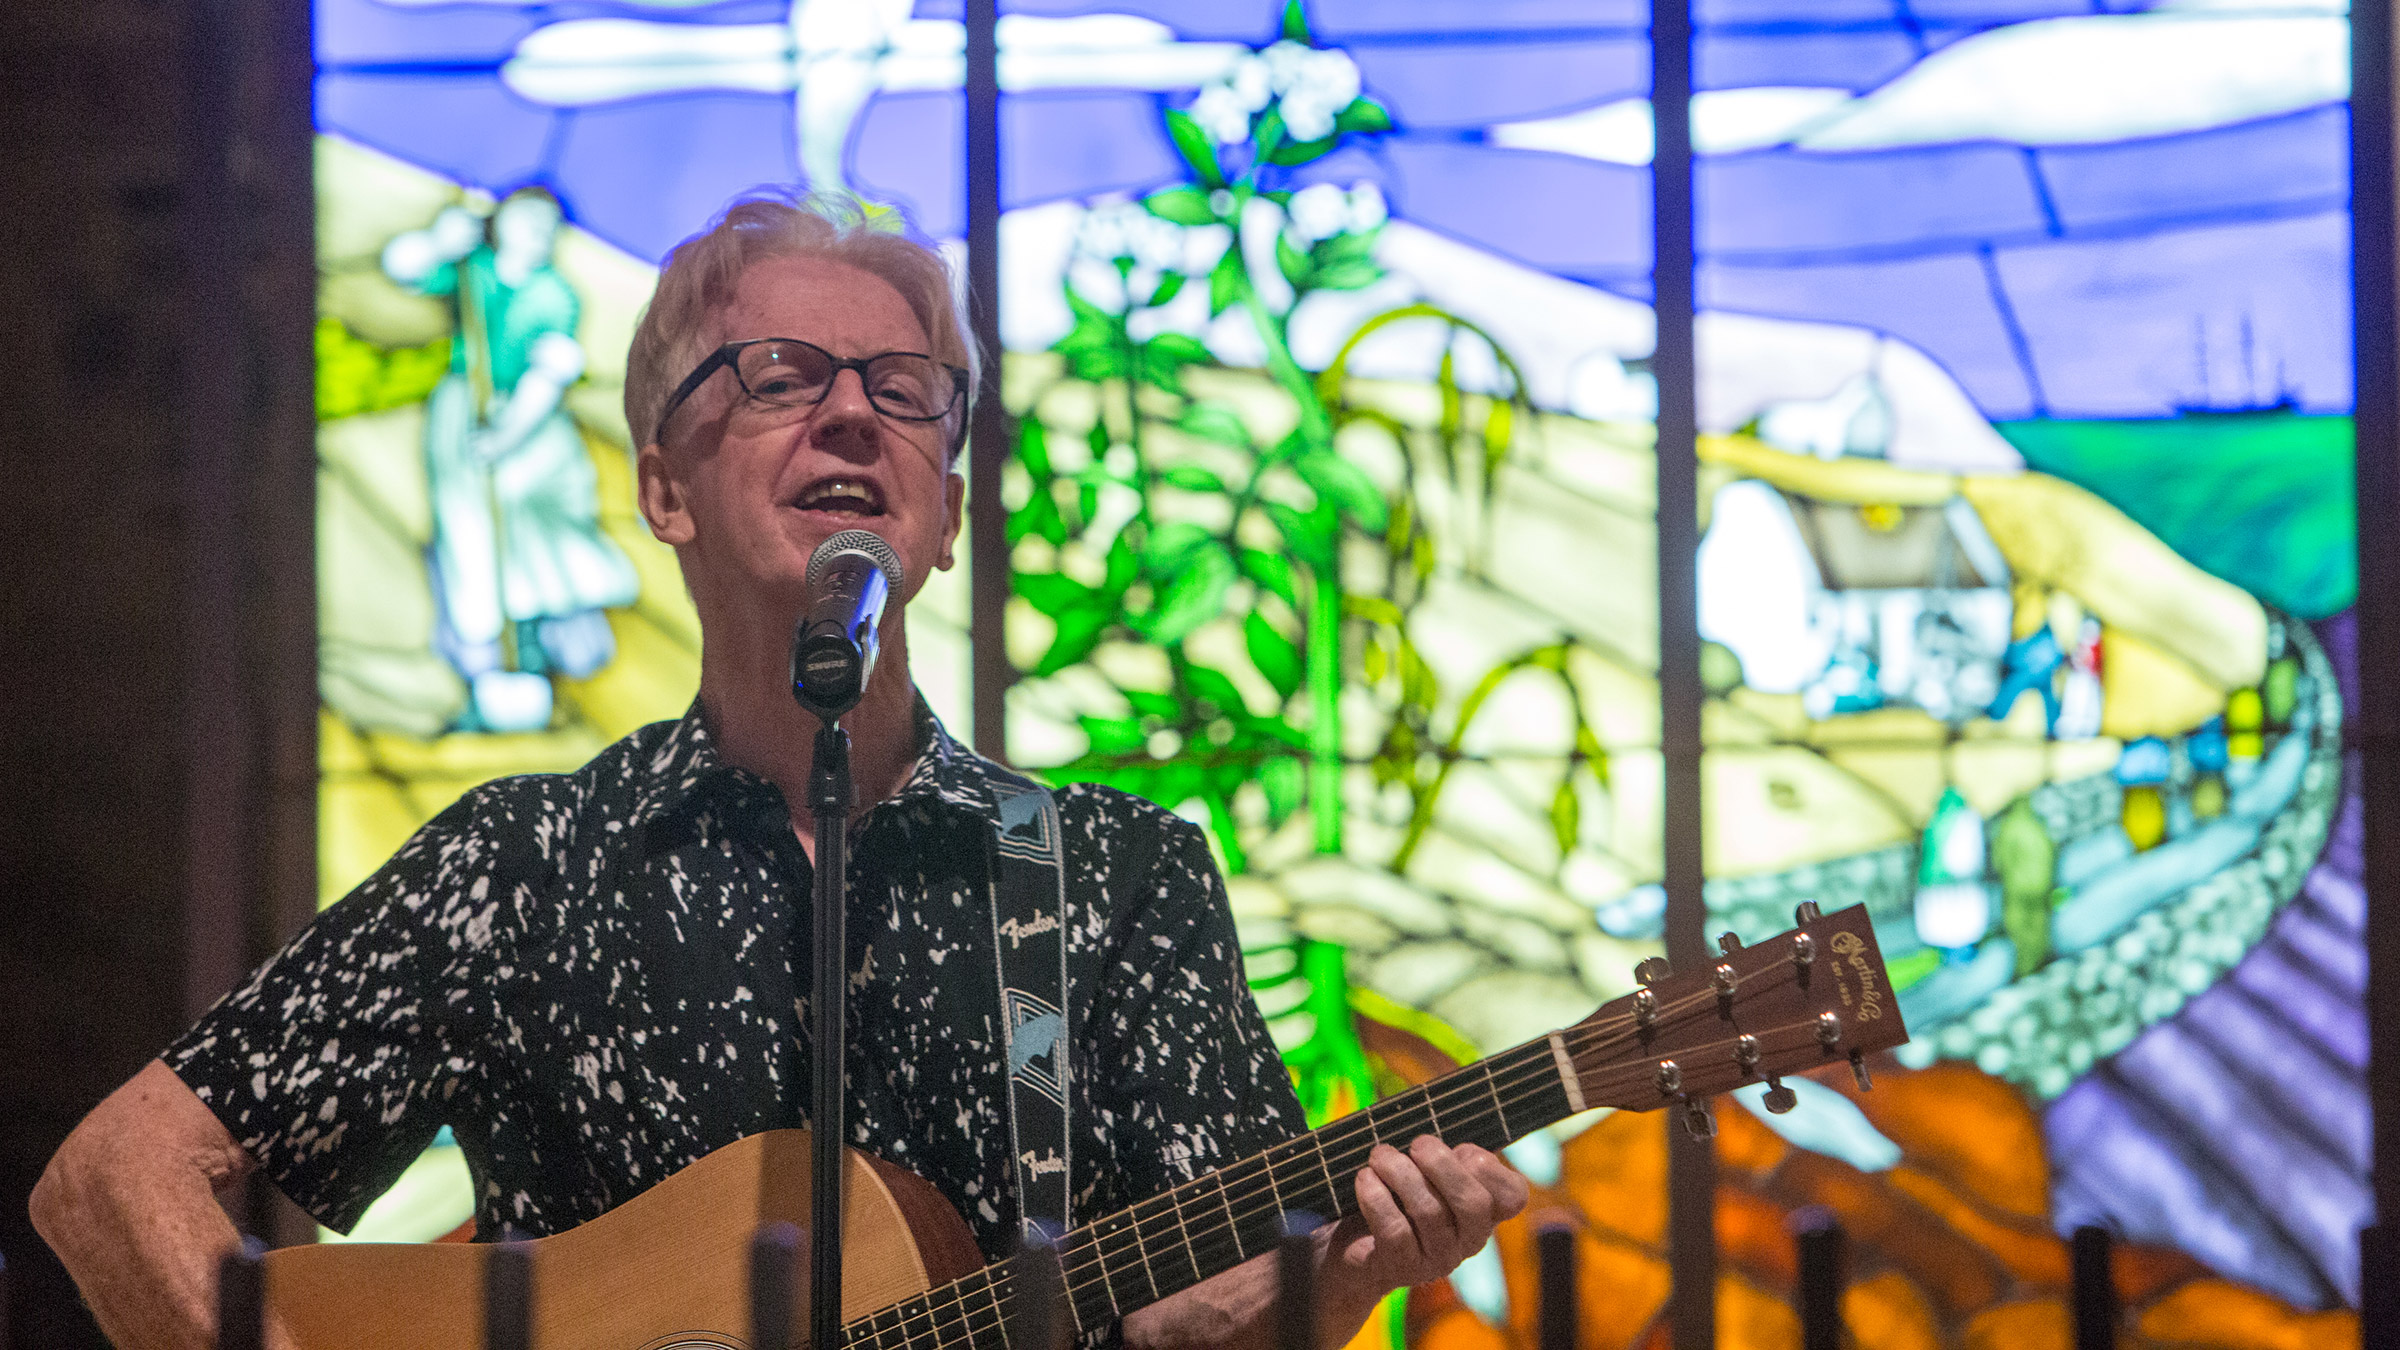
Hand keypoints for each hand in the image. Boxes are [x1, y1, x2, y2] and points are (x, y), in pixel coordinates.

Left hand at [1331, 1136, 1529, 1293]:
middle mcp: (1469, 1239)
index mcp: (1485, 1211)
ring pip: (1429, 1212)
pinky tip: (1365, 1178)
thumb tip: (1432, 1147)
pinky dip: (1377, 1196)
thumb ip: (1445, 1156)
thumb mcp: (1429, 1170)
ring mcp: (1439, 1259)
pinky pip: (1395, 1229)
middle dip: (1442, 1165)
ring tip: (1379, 1155)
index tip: (1463, 1151)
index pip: (1513, 1196)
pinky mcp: (1404, 1268)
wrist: (1355, 1239)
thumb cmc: (1399, 1192)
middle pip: (1472, 1203)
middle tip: (1416, 1144)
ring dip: (1400, 1172)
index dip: (1493, 1168)